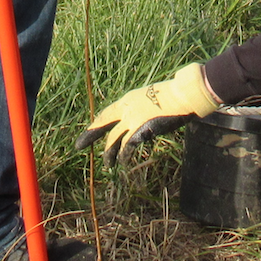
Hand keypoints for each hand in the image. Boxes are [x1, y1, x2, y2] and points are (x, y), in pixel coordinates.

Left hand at [77, 63, 218, 167]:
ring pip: (114, 139)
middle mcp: (126, 108)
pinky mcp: (141, 130)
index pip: (107, 113)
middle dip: (90, 135)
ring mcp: (132, 119)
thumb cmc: (174, 97)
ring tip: (108, 165)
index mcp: (128, 99)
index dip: (97, 123)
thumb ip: (141, 111)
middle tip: (78, 146)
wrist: (183, 96)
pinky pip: (128, 146)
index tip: (89, 130)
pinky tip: (123, 162)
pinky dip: (124, 155)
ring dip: (110, 153)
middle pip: (103, 123)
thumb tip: (139, 126)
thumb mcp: (152, 100)